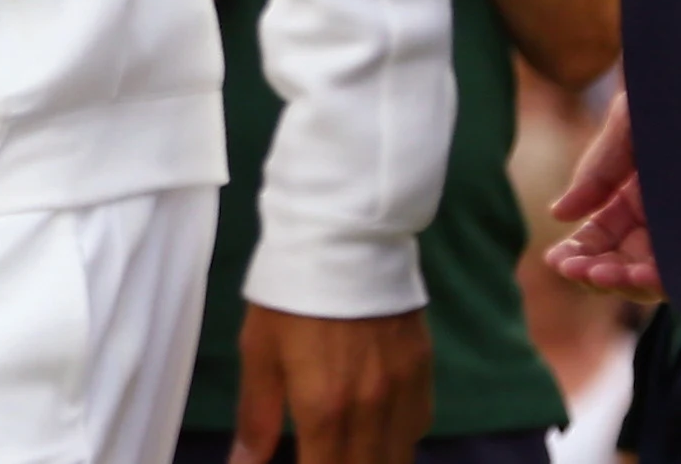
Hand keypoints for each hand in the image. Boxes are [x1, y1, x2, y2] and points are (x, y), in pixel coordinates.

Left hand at [232, 303, 433, 463]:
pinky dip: (396, 441)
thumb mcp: (259, 352)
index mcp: (325, 410)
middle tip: (321, 456)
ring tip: (346, 452)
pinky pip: (416, 428)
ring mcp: (404, 394)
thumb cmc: (289, 294)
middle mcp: (372, 412)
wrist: (345, 238)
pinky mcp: (424, 374)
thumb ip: (256, 417)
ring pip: (397, 458)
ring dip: (371, 462)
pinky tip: (375, 432)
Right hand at [546, 91, 656, 292]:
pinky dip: (667, 282)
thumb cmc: (677, 100)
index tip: (557, 261)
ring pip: (655, 276)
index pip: (601, 237)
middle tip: (577, 270)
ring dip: (625, 283)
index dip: (578, 253)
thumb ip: (596, 173)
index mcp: (637, 198)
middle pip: (624, 263)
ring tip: (604, 275)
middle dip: (596, 272)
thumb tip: (559, 214)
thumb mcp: (626, 127)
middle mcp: (665, 222)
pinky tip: (646, 276)